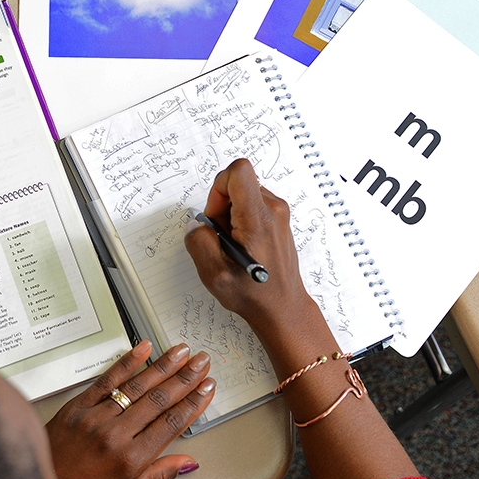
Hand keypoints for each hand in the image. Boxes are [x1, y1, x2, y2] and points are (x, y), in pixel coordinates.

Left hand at [46, 341, 215, 478]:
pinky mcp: (76, 407)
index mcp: (130, 461)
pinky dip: (126, 362)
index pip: (172, 424)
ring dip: (163, 366)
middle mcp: (114, 435)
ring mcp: (94, 418)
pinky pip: (105, 380)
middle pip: (159, 400)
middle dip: (185, 378)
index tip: (208, 388)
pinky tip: (141, 349)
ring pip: (136, 386)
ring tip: (182, 351)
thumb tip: (186, 463)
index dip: (194, 403)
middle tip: (202, 362)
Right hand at [184, 159, 308, 327]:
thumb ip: (199, 244)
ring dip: (229, 214)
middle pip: (236, 182)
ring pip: (242, 192)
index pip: (238, 171)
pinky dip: (239, 219)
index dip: (217, 188)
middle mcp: (273, 209)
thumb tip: (196, 225)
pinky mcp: (277, 218)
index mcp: (258, 219)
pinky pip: (250, 203)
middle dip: (220, 207)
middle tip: (223, 238)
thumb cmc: (256, 294)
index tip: (215, 215)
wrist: (282, 307)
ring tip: (234, 244)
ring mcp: (278, 212)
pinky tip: (242, 244)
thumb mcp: (215, 275)